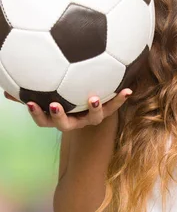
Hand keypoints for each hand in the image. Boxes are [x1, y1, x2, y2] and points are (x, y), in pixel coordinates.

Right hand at [3, 89, 131, 131]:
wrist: (91, 107)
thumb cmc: (66, 99)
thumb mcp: (49, 94)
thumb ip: (30, 91)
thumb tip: (5, 87)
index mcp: (59, 118)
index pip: (43, 121)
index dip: (37, 114)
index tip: (30, 102)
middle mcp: (74, 121)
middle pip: (64, 125)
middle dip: (59, 116)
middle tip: (55, 104)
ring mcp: (90, 118)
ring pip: (92, 118)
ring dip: (94, 109)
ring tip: (94, 98)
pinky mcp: (106, 112)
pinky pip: (114, 106)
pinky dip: (120, 98)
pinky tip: (128, 89)